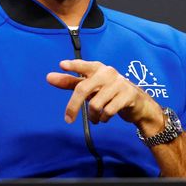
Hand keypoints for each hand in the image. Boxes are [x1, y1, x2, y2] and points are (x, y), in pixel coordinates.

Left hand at [46, 59, 162, 132]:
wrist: (136, 102)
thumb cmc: (108, 92)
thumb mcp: (90, 86)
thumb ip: (70, 82)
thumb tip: (48, 76)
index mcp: (98, 68)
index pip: (84, 65)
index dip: (74, 65)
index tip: (62, 65)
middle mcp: (108, 73)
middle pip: (83, 88)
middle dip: (73, 106)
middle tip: (68, 120)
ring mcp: (119, 83)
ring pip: (95, 104)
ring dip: (93, 115)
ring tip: (95, 118)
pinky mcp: (128, 95)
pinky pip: (108, 111)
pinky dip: (103, 118)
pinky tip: (105, 118)